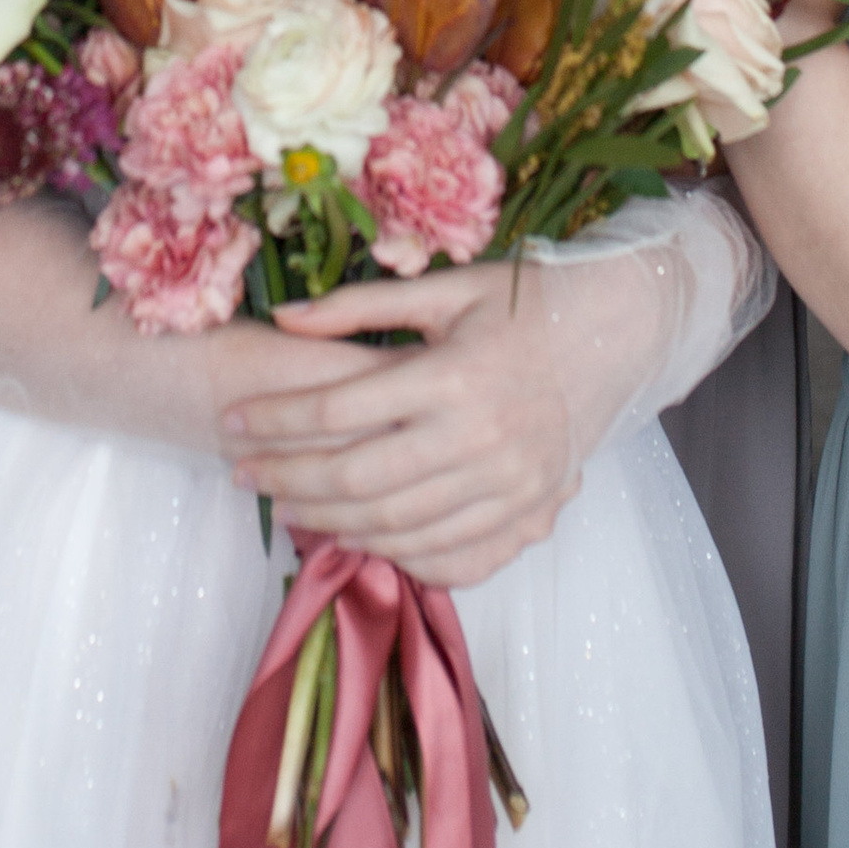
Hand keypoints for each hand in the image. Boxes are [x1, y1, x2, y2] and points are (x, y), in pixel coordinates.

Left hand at [218, 264, 578, 585]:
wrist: (617, 335)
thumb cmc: (524, 305)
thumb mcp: (444, 292)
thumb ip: (360, 306)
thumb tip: (281, 318)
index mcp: (454, 375)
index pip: (338, 410)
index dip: (274, 420)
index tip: (231, 421)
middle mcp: (481, 437)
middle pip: (358, 478)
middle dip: (288, 479)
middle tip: (243, 474)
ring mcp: (510, 485)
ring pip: (397, 525)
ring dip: (330, 522)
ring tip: (285, 507)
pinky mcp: (530, 513)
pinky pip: (452, 555)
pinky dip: (397, 555)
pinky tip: (357, 539)